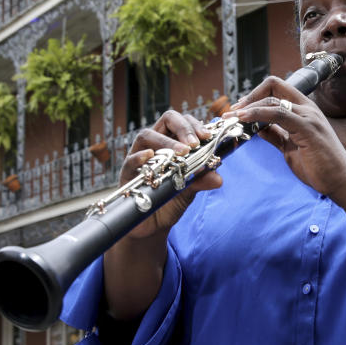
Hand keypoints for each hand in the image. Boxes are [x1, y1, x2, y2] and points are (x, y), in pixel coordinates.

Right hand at [119, 110, 221, 239]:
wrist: (154, 225)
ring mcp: (140, 157)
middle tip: (194, 144)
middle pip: (167, 120)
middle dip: (183, 128)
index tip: (206, 137)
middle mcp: (156, 145)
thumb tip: (218, 177)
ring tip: (181, 153)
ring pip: (146, 136)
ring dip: (165, 142)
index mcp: (173, 143)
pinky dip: (140, 157)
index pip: (184, 122)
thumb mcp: (191, 189)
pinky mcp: (127, 173)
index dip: (195, 125)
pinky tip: (150, 157)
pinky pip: (130, 160)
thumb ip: (202, 180)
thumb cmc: (171, 200)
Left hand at [225, 76, 345, 196]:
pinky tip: (244, 119)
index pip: (277, 88)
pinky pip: (278, 114)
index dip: (255, 95)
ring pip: (272, 99)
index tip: (239, 110)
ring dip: (247, 107)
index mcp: (304, 110)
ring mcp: (308, 116)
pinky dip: (257, 114)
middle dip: (248, 97)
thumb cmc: (319, 166)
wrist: (342, 181)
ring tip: (231, 118)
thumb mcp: (291, 147)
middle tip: (231, 114)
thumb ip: (276, 134)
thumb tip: (257, 128)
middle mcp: (307, 108)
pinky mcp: (308, 128)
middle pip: (273, 85)